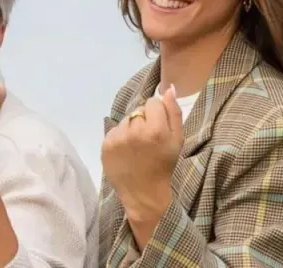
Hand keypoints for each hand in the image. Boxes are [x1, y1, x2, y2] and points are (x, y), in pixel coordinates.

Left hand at [101, 85, 183, 220]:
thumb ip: (173, 112)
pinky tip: (126, 151)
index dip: (157, 114)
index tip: (158, 129)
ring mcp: (117, 138)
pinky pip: (115, 130)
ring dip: (131, 128)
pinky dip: (120, 137)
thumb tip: (169, 88)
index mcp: (155, 130)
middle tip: (148, 141)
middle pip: (138, 110)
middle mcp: (134, 131)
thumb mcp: (177, 140)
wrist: (143, 193)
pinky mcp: (105, 145)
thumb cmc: (164, 166)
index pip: (153, 102)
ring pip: (126, 119)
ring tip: (136, 147)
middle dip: (144, 121)